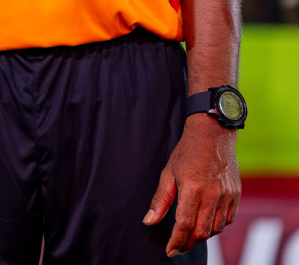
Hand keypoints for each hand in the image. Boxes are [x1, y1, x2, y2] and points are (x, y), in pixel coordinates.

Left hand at [143, 115, 239, 256]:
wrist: (212, 135)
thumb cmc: (187, 153)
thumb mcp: (167, 173)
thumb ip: (160, 200)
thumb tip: (149, 221)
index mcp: (192, 189)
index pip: (184, 224)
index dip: (176, 241)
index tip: (169, 250)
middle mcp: (212, 195)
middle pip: (202, 231)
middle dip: (188, 244)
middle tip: (177, 248)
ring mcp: (227, 195)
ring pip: (216, 228)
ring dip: (202, 237)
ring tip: (189, 238)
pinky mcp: (236, 195)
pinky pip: (227, 220)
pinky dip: (216, 227)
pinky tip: (206, 225)